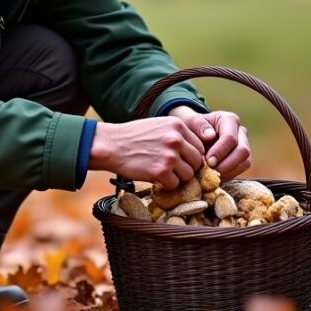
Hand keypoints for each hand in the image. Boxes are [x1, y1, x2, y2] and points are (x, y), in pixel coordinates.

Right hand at [89, 116, 204, 188]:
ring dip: (176, 177)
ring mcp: (169, 156)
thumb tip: (195, 152)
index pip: (199, 146)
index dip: (191, 156)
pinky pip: (174, 184)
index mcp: (177, 125)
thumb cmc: (133, 136)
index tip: (181, 160)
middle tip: (172, 169)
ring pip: (188, 175)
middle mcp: (176, 139)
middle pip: (196, 161)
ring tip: (162, 172)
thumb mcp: (159, 126)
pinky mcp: (160, 172)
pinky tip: (155, 177)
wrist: (111, 145)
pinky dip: (166, 184)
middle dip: (186, 167)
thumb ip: (177, 135)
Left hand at [168, 106, 250, 180]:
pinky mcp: (242, 158)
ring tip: (211, 174)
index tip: (208, 161)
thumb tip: (210, 136)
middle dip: (227, 164)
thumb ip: (199, 125)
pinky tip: (214, 176)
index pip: (230, 138)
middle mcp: (240, 132)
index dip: (220, 152)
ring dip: (229, 171)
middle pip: (243, 151)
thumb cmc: (192, 126)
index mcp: (230, 120)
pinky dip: (229, 175)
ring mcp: (243, 145)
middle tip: (211, 171)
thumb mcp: (191, 122)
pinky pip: (240, 169)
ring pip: (245, 162)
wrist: (194, 133)